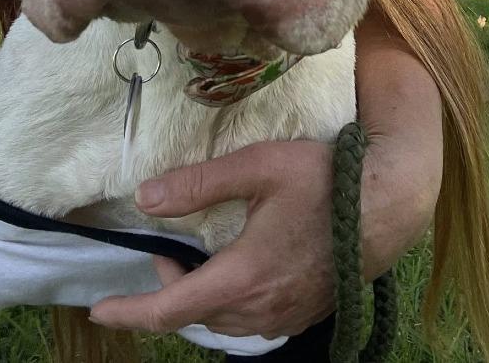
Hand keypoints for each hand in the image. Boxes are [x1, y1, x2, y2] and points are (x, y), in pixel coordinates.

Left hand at [88, 126, 436, 338]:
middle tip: (169, 249)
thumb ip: (200, 183)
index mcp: (242, 276)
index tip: (98, 310)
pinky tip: (243, 272)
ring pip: (224, 321)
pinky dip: (232, 303)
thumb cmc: (325, 179)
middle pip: (195, 316)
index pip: (169, 308)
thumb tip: (145, 199)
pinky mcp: (305, 313)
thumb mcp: (259, 166)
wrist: (390, 204)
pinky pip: (253, 321)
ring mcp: (286, 316)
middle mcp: (260, 308)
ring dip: (202, 296)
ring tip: (202, 259)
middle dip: (171, 289)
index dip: (129, 312)